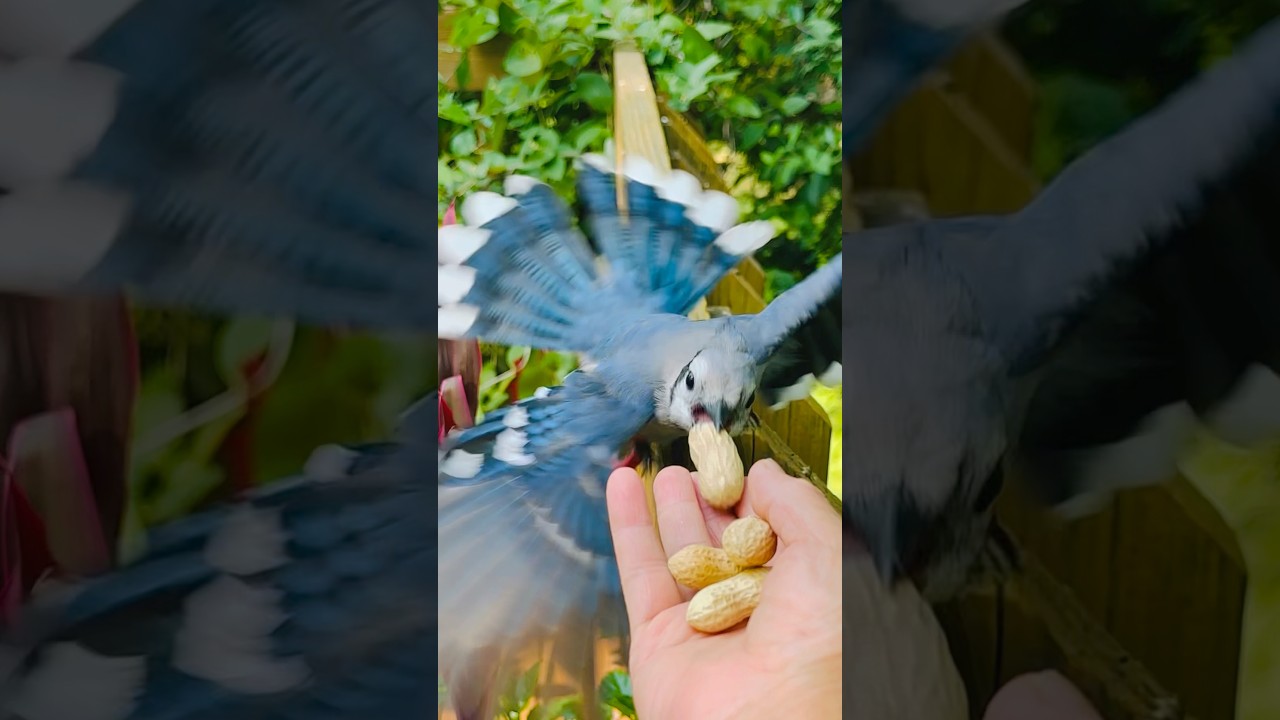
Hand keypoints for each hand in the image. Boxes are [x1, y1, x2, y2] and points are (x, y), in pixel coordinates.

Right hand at [606, 459, 841, 719]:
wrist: (774, 716)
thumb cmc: (820, 641)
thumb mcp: (827, 550)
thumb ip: (793, 503)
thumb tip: (762, 473)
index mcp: (805, 595)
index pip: (775, 534)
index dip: (755, 496)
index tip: (738, 462)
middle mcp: (755, 613)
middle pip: (725, 543)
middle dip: (711, 501)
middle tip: (698, 461)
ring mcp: (705, 626)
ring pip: (681, 554)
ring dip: (671, 508)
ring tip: (665, 470)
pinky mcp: (659, 640)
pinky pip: (640, 573)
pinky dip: (629, 526)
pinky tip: (622, 485)